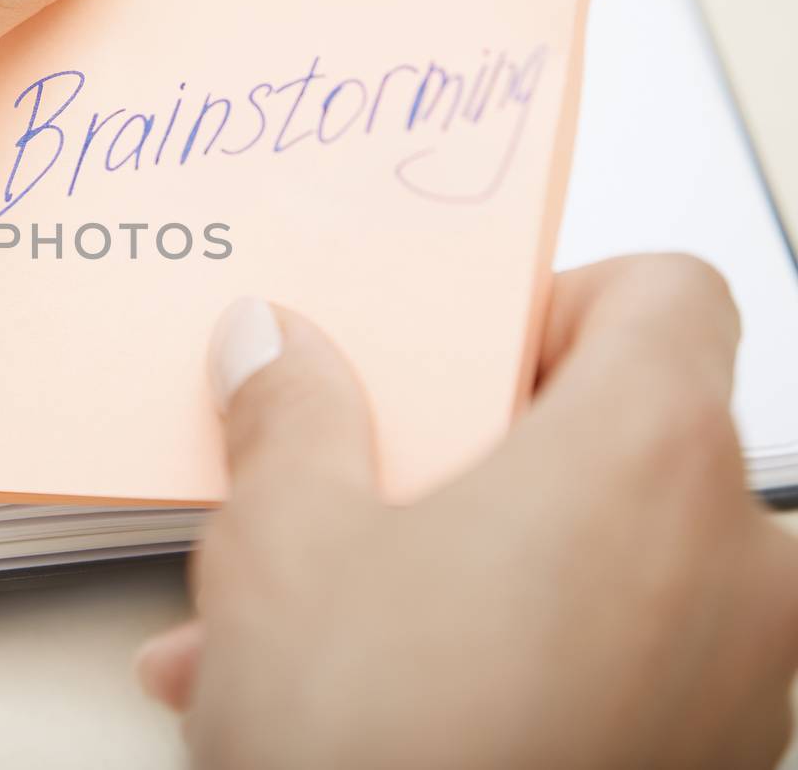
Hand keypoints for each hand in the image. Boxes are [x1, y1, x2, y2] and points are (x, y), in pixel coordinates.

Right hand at [138, 254, 797, 768]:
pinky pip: (612, 668)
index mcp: (651, 459)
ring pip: (596, 570)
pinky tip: (368, 702)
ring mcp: (741, 683)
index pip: (667, 294)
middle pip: (624, 436)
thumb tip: (274, 346)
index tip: (465, 355)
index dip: (556, 303)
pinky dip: (506, 660)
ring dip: (460, 574)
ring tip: (316, 622)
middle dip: (476, 462)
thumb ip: (290, 413)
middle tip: (371, 486)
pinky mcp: (710, 765)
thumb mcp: (285, 542)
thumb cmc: (383, 751)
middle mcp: (738, 567)